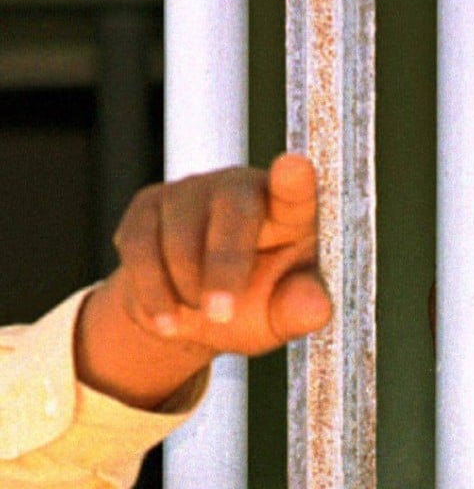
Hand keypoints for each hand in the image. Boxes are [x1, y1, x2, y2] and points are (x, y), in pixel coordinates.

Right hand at [76, 154, 330, 408]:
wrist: (197, 311)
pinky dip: (154, 293)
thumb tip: (318, 309)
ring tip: (207, 315)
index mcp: (292, 210)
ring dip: (189, 289)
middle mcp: (242, 186)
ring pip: (180, 237)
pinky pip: (141, 248)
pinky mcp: (149, 205)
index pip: (296, 189)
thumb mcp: (285, 314)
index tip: (295, 169)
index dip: (294, 178)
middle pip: (233, 213)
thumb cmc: (260, 302)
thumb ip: (301, 309)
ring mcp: (193, 190)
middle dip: (225, 267)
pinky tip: (170, 319)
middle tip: (222, 315)